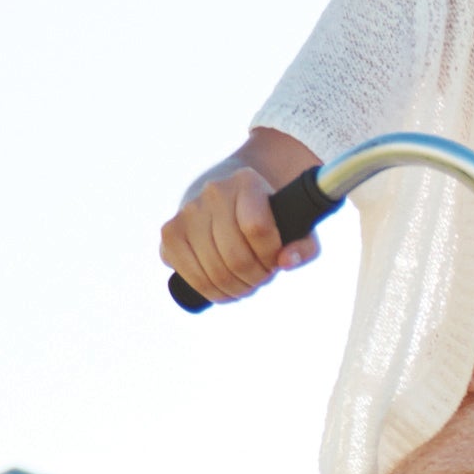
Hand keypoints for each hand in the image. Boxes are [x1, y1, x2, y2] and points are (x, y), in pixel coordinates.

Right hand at [162, 146, 314, 305]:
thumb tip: (285, 262)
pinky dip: (209, 290)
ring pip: (212, 271)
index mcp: (246, 182)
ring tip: (245, 284)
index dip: (270, 255)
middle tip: (261, 278)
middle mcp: (213, 192)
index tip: (275, 261)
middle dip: (254, 278)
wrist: (231, 194)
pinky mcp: (170, 232)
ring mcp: (187, 212)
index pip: (258, 228)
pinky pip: (188, 274)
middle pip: (235, 256)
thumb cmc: (268, 215)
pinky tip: (222, 288)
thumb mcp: (296, 224)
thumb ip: (304, 245)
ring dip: (234, 289)